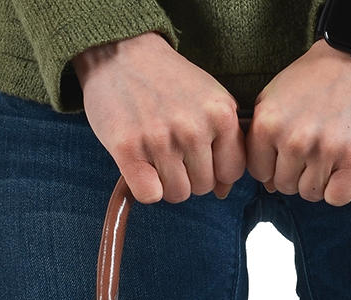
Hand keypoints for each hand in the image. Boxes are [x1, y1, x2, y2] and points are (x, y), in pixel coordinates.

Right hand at [73, 31, 246, 203]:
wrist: (119, 53)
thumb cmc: (166, 81)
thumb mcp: (208, 99)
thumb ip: (224, 141)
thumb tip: (223, 192)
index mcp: (221, 114)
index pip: (231, 172)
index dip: (215, 169)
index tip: (199, 154)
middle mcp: (193, 128)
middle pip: (204, 187)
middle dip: (189, 175)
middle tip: (171, 148)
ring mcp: (160, 139)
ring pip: (177, 194)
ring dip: (166, 182)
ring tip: (155, 154)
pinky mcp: (128, 149)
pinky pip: (150, 195)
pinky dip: (145, 188)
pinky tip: (140, 166)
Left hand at [247, 39, 350, 205]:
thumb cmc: (319, 76)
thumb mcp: (277, 96)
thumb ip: (264, 136)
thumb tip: (267, 184)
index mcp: (268, 124)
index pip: (260, 173)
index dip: (275, 166)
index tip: (290, 151)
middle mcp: (294, 139)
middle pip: (285, 186)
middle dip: (298, 173)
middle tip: (317, 146)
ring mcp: (325, 150)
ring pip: (311, 194)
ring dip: (321, 180)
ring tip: (332, 151)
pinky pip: (337, 198)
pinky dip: (341, 188)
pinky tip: (345, 167)